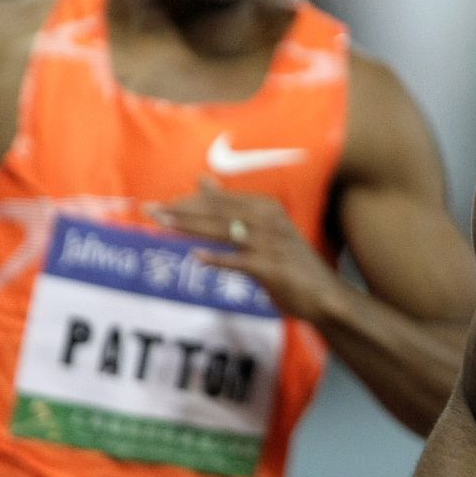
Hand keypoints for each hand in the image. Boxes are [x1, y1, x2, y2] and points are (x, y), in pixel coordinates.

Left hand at [147, 177, 342, 322]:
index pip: (220, 201)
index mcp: (266, 208)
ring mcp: (271, 244)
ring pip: (224, 231)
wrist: (324, 296)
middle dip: (182, 211)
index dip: (189, 202)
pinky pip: (239, 262)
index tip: (160, 204)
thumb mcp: (262, 231)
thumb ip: (231, 208)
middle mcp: (269, 221)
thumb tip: (202, 180)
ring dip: (191, 228)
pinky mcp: (271, 268)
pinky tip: (197, 257)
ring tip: (164, 224)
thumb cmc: (290, 264)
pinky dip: (218, 259)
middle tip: (151, 210)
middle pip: (218, 212)